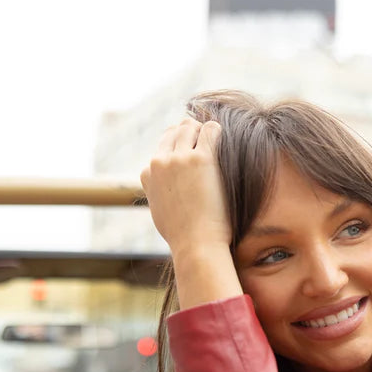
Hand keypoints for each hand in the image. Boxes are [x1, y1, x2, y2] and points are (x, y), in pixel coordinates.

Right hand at [140, 118, 231, 260]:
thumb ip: (157, 193)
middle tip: (206, 142)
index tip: (192, 153)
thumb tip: (160, 189)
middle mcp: (160, 162)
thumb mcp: (160, 212)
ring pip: (190, 127)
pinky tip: (223, 140)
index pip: (162, 146)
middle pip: (175, 132)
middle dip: (190, 133)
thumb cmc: (183, 234)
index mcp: (147, 173)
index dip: (179, 147)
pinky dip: (216, 131)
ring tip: (215, 142)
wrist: (197, 244)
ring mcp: (180, 159)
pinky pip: (210, 130)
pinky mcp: (202, 159)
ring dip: (203, 131)